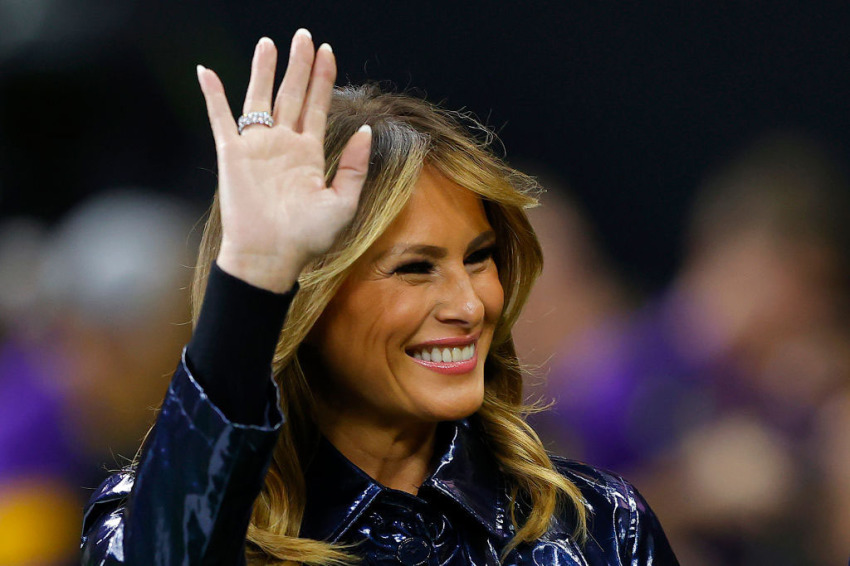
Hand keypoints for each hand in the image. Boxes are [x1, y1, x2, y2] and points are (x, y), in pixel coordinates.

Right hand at [196, 30, 370, 291]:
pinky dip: (213, 95)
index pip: (317, 107)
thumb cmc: (307, 238)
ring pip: (260, 98)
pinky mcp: (232, 154)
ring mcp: (256, 147)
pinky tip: (206, 72)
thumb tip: (368, 128)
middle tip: (303, 36)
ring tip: (269, 43)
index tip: (327, 51)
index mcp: (309, 154)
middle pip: (292, 94)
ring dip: (264, 70)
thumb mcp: (343, 203)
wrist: (271, 256)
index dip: (323, 79)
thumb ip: (356, 166)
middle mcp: (283, 145)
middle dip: (298, 65)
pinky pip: (220, 118)